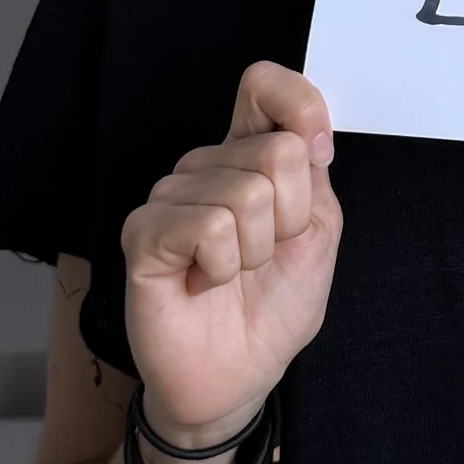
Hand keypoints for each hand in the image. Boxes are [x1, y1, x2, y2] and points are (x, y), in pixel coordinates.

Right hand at [120, 63, 341, 447]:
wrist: (238, 376)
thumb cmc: (272, 306)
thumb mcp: (317, 235)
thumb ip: (313, 177)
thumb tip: (307, 132)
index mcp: (249, 156)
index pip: (265, 86)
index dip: (300, 105)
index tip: (319, 152)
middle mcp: (206, 166)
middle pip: (276, 151)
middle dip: (291, 218)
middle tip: (264, 257)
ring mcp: (170, 196)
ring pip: (246, 192)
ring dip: (257, 251)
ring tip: (232, 274)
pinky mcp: (143, 233)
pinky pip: (209, 227)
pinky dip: (223, 267)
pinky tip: (204, 283)